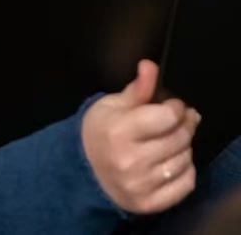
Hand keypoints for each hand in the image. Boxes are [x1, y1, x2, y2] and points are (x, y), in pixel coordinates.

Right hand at [82, 60, 200, 213]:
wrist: (84, 170)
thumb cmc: (100, 130)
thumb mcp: (113, 105)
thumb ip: (137, 89)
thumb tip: (149, 65)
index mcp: (120, 131)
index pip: (167, 117)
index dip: (175, 107)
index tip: (172, 104)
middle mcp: (131, 160)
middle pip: (179, 138)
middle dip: (184, 125)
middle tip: (179, 120)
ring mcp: (141, 185)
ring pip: (185, 160)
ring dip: (184, 146)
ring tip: (173, 139)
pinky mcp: (149, 203)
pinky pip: (186, 184)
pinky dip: (185, 170)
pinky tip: (173, 161)